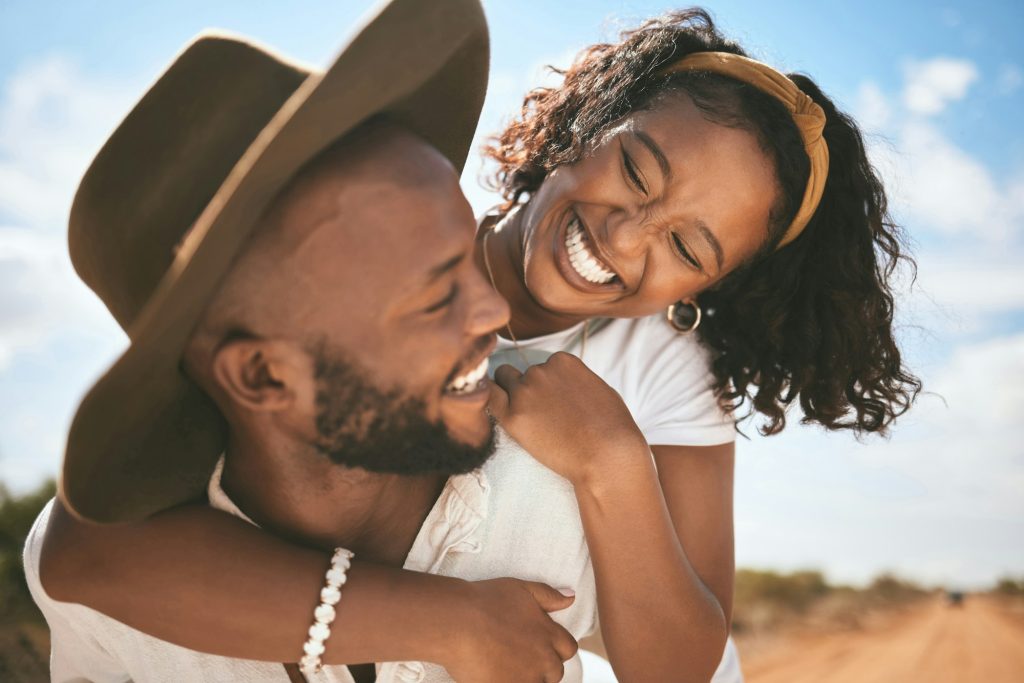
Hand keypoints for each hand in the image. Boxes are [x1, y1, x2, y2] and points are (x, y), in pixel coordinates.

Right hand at [444, 578, 578, 682]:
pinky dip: (508, 682)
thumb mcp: (522, 589)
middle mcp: (543, 659)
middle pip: (555, 672)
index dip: (555, 647)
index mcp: (549, 634)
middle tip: (518, 657)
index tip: (538, 644)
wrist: (457, 622)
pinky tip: (494, 675)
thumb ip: (549, 595)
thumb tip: (571, 598)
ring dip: (526, 678)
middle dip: (542, 666)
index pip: (568, 648)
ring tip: (505, 666)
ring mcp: (526, 679)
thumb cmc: (486, 601)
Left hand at [488, 352, 648, 485]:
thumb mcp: (599, 390)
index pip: (544, 366)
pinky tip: (497, 412)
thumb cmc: (612, 428)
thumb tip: (566, 387)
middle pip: (522, 374)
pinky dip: (490, 401)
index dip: (547, 385)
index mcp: (563, 361)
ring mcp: (525, 392)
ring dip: (509, 395)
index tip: (554, 403)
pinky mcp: (512, 416)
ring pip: (503, 382)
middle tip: (539, 414)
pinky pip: (489, 399)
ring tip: (526, 420)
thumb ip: (576, 382)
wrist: (607, 455)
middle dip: (527, 389)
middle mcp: (540, 370)